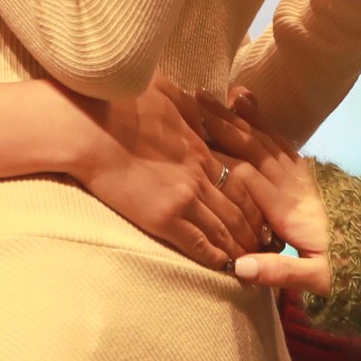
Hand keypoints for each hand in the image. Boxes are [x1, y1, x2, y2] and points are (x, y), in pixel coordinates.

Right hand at [69, 73, 266, 270]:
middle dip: (256, 226)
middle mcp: (199, 175)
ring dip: (241, 245)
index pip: (239, 179)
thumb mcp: (164, 93)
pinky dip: (215, 257)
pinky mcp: (164, 218)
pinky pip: (198, 243)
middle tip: (269, 241)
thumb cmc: (119, 104)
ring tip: (254, 258)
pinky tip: (226, 267)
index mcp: (200, 148)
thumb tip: (195, 98)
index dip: (255, 197)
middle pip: (239, 207)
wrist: (90, 127)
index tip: (264, 210)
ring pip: (224, 228)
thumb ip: (186, 104)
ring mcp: (184, 198)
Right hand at [202, 101, 333, 295]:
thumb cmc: (346, 265)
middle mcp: (294, 186)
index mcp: (289, 211)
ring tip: (222, 95)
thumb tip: (239, 266)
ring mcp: (303, 175)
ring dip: (243, 117)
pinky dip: (265, 123)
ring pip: (268, 140)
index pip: (248, 178)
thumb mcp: (317, 278)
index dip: (219, 160)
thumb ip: (278, 271)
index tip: (191, 142)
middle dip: (226, 124)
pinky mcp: (309, 172)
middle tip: (199, 101)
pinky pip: (283, 142)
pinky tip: (254, 108)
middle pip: (255, 149)